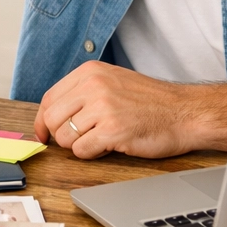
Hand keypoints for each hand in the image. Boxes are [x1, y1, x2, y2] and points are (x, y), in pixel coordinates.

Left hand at [33, 61, 226, 158]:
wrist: (185, 113)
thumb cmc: (150, 102)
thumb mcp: (112, 81)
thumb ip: (83, 92)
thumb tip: (51, 114)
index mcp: (89, 72)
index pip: (49, 98)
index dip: (42, 120)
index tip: (42, 133)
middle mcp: (93, 85)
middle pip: (52, 119)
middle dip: (60, 135)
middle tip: (77, 140)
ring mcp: (103, 107)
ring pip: (65, 137)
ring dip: (78, 146)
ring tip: (100, 140)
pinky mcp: (113, 130)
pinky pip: (82, 151)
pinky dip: (91, 154)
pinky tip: (108, 146)